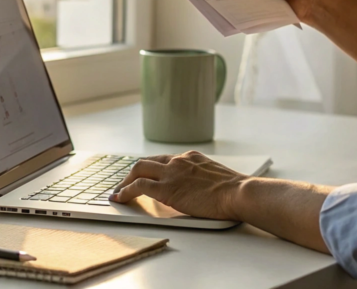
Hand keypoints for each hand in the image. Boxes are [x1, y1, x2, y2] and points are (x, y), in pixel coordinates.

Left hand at [109, 151, 247, 220]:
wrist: (238, 192)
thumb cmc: (234, 190)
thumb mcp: (215, 177)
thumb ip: (201, 179)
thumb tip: (197, 190)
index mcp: (191, 157)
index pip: (164, 160)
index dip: (151, 168)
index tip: (145, 175)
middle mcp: (178, 161)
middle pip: (147, 162)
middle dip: (133, 173)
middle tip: (126, 184)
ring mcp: (171, 173)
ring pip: (138, 170)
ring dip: (125, 181)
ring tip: (118, 192)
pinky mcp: (166, 188)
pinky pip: (138, 186)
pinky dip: (125, 191)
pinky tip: (120, 198)